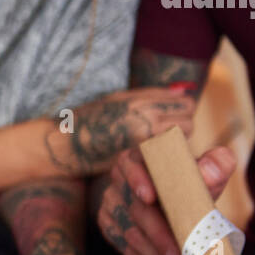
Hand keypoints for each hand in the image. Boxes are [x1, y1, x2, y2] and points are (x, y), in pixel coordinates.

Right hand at [45, 87, 196, 176]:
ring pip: (181, 142)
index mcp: (141, 101)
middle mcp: (146, 119)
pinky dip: (165, 158)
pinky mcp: (140, 162)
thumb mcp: (117, 99)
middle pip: (189, 122)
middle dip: (183, 128)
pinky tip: (151, 159)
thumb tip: (180, 93)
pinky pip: (167, 158)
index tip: (174, 117)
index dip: (182, 110)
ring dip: (176, 144)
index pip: (185, 103)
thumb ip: (149, 95)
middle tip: (169, 134)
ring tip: (160, 146)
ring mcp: (144, 142)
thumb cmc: (88, 119)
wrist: (65, 144)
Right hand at [95, 145, 236, 254]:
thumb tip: (210, 174)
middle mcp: (120, 176)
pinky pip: (124, 245)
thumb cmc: (192, 183)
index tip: (149, 197)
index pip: (133, 163)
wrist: (173, 199)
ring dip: (155, 254)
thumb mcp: (208, 170)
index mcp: (141, 156)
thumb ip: (216, 164)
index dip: (138, 179)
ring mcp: (111, 200)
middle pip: (137, 208)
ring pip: (129, 232)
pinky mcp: (107, 222)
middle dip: (159, 235)